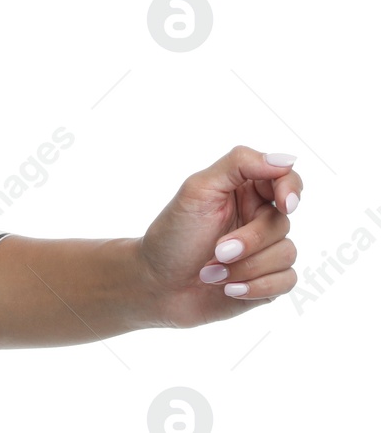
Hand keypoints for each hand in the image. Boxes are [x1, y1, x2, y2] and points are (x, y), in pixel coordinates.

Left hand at [134, 145, 300, 329]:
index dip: (291, 189)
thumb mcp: (198, 190)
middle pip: (282, 222)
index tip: (284, 204)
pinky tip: (228, 288)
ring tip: (212, 272)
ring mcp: (266, 250)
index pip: (284, 178)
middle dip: (249, 240)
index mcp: (243, 190)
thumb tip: (284, 159)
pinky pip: (287, 280)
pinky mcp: (269, 280)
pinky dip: (256, 286)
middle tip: (217, 251)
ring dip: (246, 266)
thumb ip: (239, 165)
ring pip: (286, 253)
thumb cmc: (173, 234)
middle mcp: (258, 217)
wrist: (158, 285)